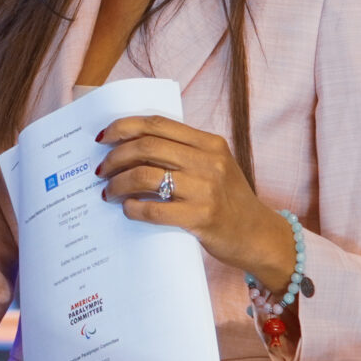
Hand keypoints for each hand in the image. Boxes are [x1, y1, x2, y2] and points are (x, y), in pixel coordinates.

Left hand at [93, 115, 294, 286]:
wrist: (259, 236)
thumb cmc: (230, 201)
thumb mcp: (214, 167)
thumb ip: (183, 153)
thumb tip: (131, 148)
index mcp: (209, 143)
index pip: (158, 124)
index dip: (124, 127)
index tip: (103, 137)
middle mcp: (209, 161)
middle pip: (147, 147)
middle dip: (115, 157)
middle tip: (101, 170)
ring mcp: (206, 190)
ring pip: (145, 176)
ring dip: (118, 183)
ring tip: (108, 192)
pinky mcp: (202, 218)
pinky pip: (155, 209)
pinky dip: (133, 208)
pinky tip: (127, 209)